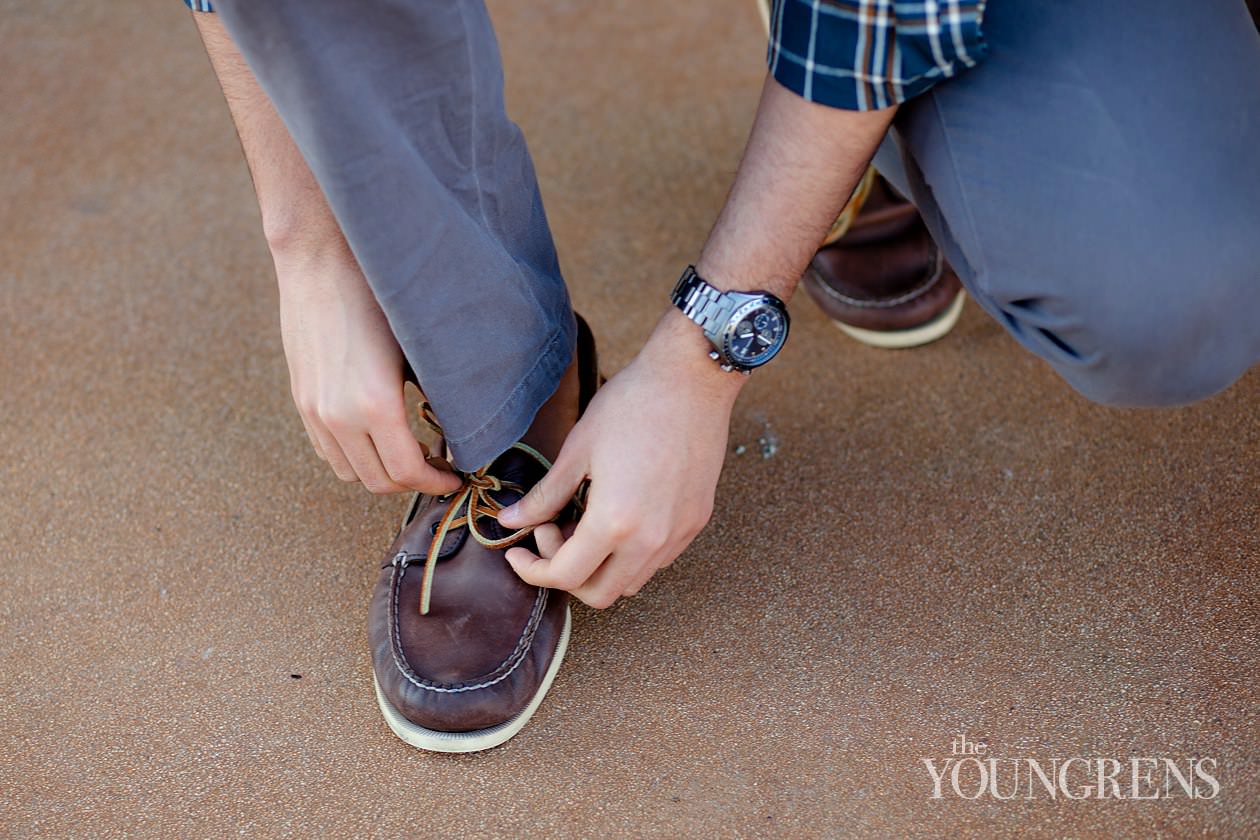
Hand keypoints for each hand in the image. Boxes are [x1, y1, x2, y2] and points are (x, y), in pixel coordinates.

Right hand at [274, 242, 461, 495]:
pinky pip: (327, 451)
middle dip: (412, 481)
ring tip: (408, 451)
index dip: (436, 482)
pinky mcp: (301, 400)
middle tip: (438, 466)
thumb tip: (460, 427)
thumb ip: (433, 396)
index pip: (407, 472)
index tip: (456, 477)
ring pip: (350, 472)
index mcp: (375, 406)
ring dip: (381, 472)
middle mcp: (339, 416)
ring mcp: (314, 410)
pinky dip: (354, 455)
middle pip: (378, 481)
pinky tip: (376, 435)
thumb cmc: (379, 294)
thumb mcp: (419, 349)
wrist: (321, 260)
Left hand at [498, 311, 743, 606]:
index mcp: (615, 522)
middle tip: (552, 530)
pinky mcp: (696, 520)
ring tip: (585, 521)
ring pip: (632, 581)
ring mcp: (678, 533)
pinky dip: (630, 554)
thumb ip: (545, 496)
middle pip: (600, 594)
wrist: (692, 378)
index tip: (518, 552)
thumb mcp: (578, 450)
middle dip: (566, 573)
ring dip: (600, 566)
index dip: (533, 571)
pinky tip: (618, 516)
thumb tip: (511, 521)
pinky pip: (658, 559)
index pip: (565, 576)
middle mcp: (651, 539)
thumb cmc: (632, 405)